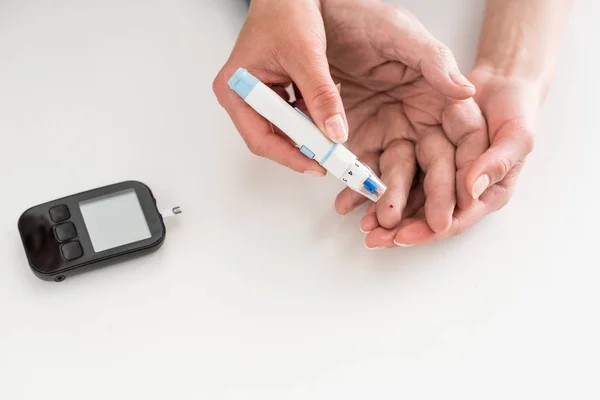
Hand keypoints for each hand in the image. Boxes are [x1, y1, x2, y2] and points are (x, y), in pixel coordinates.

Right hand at [213, 0, 348, 175]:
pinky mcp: (272, 91)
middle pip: (271, 138)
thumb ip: (322, 96)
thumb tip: (334, 131)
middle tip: (329, 155)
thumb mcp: (307, 56)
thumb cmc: (284, 10)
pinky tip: (323, 109)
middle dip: (302, 145)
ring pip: (284, 129)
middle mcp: (242, 95)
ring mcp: (257, 94)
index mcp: (236, 89)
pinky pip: (292, 115)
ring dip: (309, 131)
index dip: (291, 155)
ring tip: (329, 129)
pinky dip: (310, 116)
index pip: (261, 138)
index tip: (318, 164)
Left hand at [310, 0, 487, 237]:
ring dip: (389, 200)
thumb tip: (466, 91)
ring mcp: (388, 132)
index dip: (468, 170)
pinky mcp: (358, 139)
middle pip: (433, 167)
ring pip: (395, 174)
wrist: (322, 18)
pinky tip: (346, 204)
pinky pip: (358, 169)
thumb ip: (434, 63)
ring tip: (382, 223)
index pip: (464, 141)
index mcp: (440, 99)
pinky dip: (352, 188)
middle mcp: (418, 121)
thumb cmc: (368, 20)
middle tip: (431, 225)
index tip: (465, 196)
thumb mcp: (402, 35)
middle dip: (431, 198)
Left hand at [361, 65, 538, 247]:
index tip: (404, 236)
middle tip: (375, 238)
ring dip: (380, 211)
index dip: (430, 227)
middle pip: (425, 212)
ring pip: (403, 195)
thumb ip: (499, 160)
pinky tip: (347, 200)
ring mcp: (431, 167)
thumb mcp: (517, 133)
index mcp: (485, 189)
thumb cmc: (515, 108)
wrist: (498, 82)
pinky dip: (367, 186)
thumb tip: (473, 189)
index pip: (456, 216)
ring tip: (361, 225)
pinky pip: (386, 170)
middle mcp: (455, 184)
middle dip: (399, 227)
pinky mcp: (413, 149)